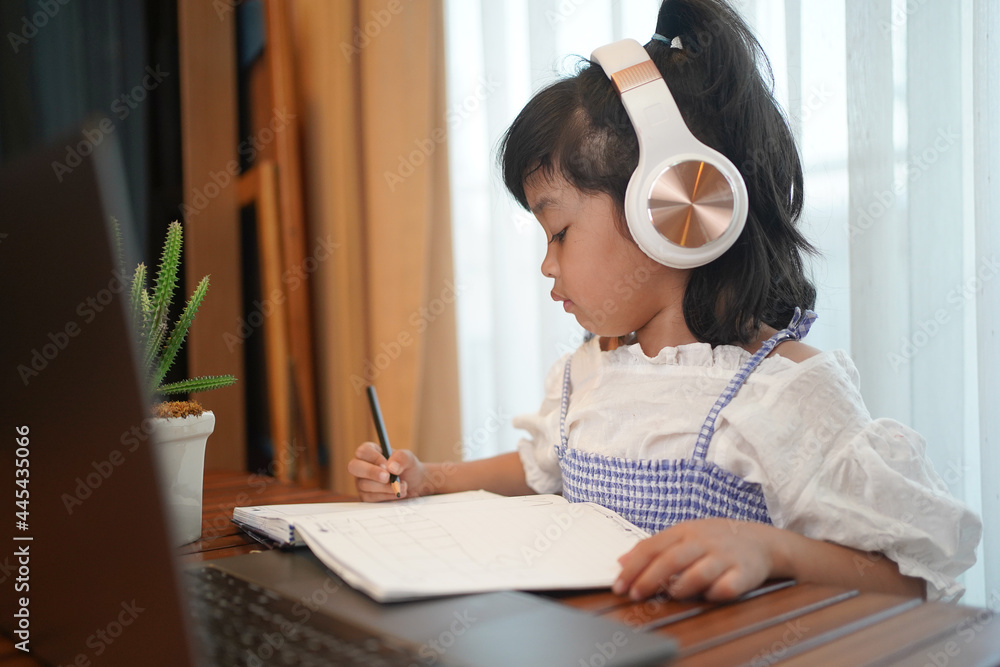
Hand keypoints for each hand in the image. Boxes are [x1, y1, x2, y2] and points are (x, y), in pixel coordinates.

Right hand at [347, 442, 430, 501]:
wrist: (415, 485)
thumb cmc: (408, 468)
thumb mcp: (409, 459)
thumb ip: (401, 458)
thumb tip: (391, 467)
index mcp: (371, 452)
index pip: (363, 451)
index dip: (374, 458)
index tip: (388, 466)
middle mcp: (363, 466)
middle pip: (354, 466)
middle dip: (371, 472)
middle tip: (387, 478)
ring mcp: (362, 481)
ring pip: (364, 484)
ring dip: (385, 487)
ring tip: (402, 486)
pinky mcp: (366, 496)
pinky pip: (370, 497)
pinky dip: (386, 496)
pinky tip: (396, 493)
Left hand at [613, 519, 780, 600]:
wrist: (762, 541)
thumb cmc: (715, 540)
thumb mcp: (683, 535)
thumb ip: (653, 547)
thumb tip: (621, 561)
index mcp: (684, 531)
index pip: (652, 547)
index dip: (633, 568)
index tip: (619, 586)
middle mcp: (703, 542)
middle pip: (671, 560)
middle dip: (649, 579)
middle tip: (635, 595)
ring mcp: (724, 557)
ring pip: (697, 574)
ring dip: (680, 588)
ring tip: (671, 595)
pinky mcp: (744, 573)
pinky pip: (727, 588)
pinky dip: (714, 594)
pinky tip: (707, 596)